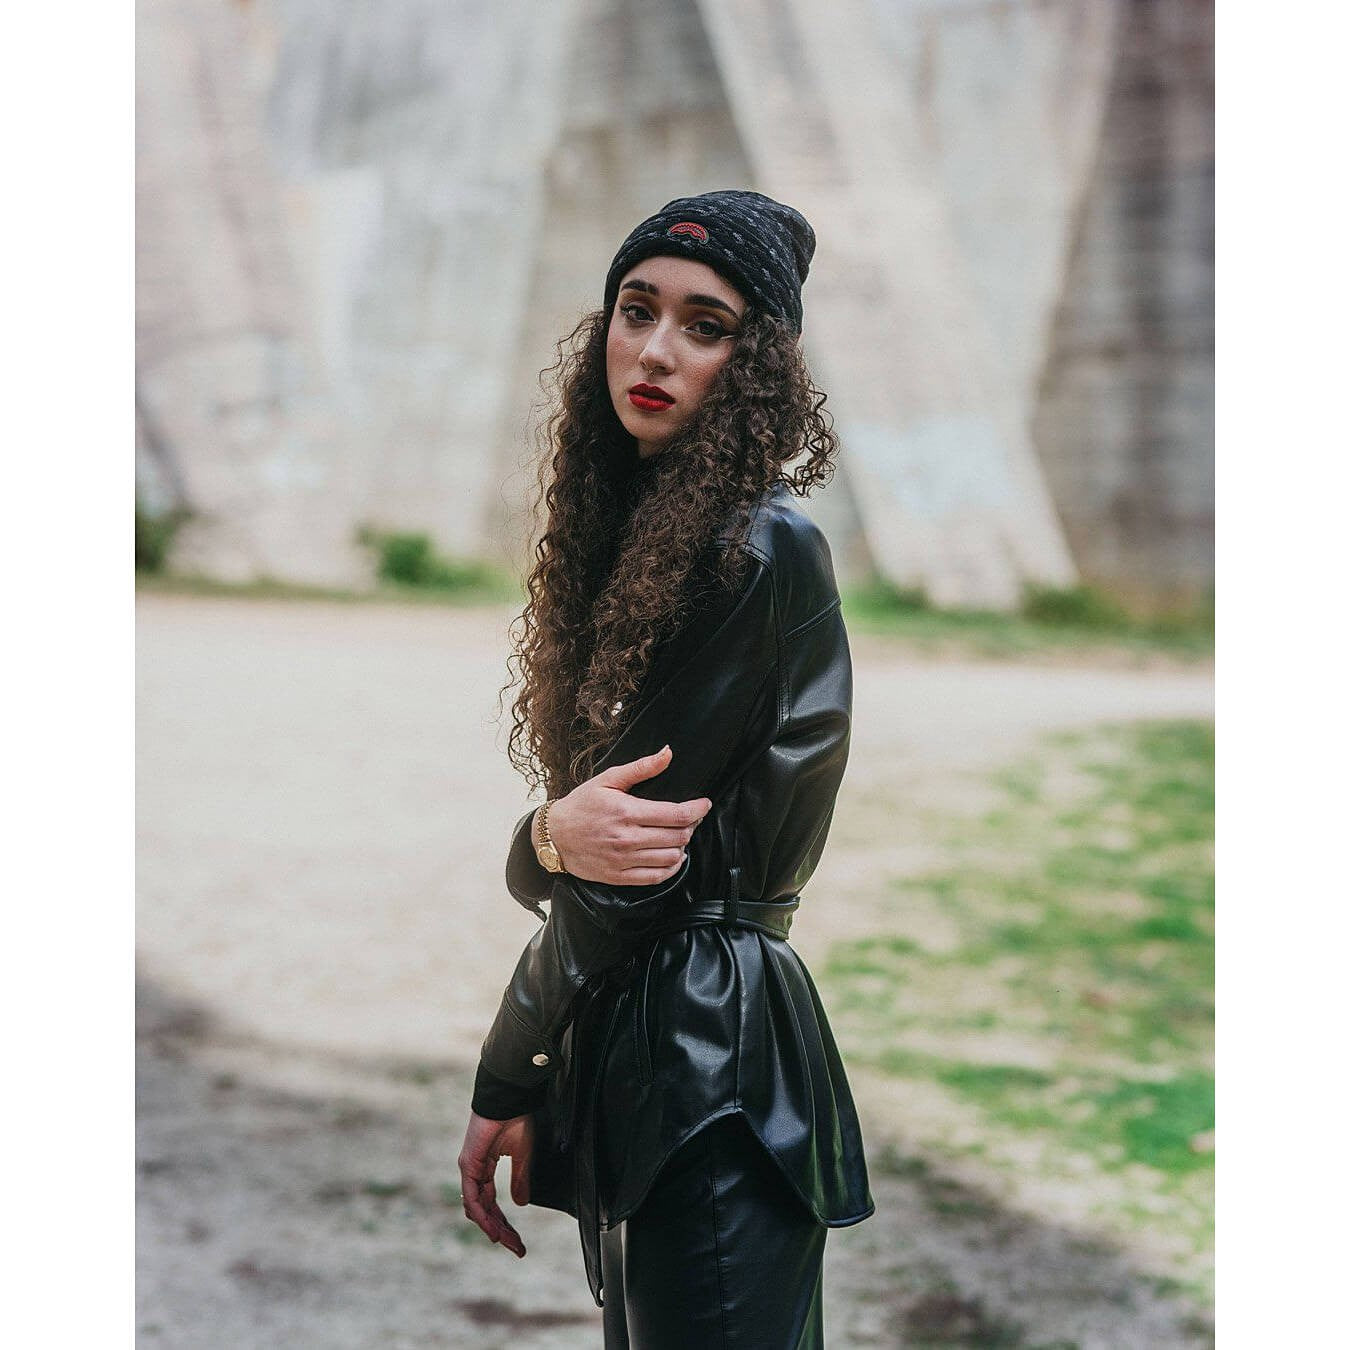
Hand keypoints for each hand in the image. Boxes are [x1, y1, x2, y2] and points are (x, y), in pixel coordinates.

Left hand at [458, 1111, 532, 1257]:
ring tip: (508, 1243)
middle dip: (501, 1231)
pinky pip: (474, 1198)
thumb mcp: (522, 1155)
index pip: (492, 1204)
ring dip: (492, 1228)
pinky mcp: (468, 1165)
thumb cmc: (516, 1119)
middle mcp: (474, 1172)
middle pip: (485, 1211)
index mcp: (485, 1168)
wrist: (509, 1098)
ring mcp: (469, 1169)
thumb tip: (520, 1204)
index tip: (518, 1242)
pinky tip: (494, 1229)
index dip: (504, 1223)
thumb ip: (520, 1179)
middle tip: (518, 1249)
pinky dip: (483, 1215)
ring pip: (477, 1208)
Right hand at [547, 746, 711, 885]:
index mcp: (627, 811)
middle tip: (691, 818)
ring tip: (679, 836)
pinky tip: (672, 857)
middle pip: (678, 836)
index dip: (698, 809)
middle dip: (691, 826)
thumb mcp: (608, 779)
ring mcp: (624, 860)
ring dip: (682, 846)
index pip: (677, 814)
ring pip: (671, 858)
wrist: (553, 836)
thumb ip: (641, 768)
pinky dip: (671, 868)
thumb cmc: (581, 805)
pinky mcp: (620, 876)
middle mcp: (628, 838)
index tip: (704, 804)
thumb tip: (667, 753)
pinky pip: (657, 877)